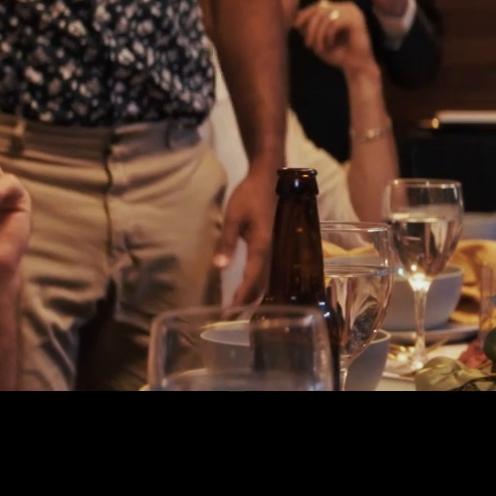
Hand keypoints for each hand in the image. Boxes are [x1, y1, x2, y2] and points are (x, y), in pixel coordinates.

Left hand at [218, 168, 274, 304]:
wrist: (271, 177)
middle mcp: (273, 251)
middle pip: (262, 285)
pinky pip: (268, 271)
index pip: (251, 280)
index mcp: (262, 246)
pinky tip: (251, 288)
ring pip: (267, 280)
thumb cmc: (250, 195)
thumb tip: (219, 267)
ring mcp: (276, 248)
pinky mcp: (275, 244)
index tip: (229, 313)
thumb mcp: (234, 217)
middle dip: (247, 302)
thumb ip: (227, 242)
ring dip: (254, 295)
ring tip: (241, 309)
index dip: (240, 298)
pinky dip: (259, 284)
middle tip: (232, 317)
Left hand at [294, 0, 374, 71]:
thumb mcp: (319, 39)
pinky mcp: (357, 21)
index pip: (318, 6)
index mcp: (340, 8)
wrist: (356, 66)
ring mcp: (353, 13)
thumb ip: (309, 28)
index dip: (304, 14)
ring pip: (326, 16)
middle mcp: (347, 7)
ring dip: (318, 34)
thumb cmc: (339, 53)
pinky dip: (327, 35)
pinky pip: (334, 23)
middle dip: (310, 27)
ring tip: (318, 49)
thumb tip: (295, 19)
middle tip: (307, 44)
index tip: (295, 26)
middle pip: (320, 9)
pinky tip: (329, 45)